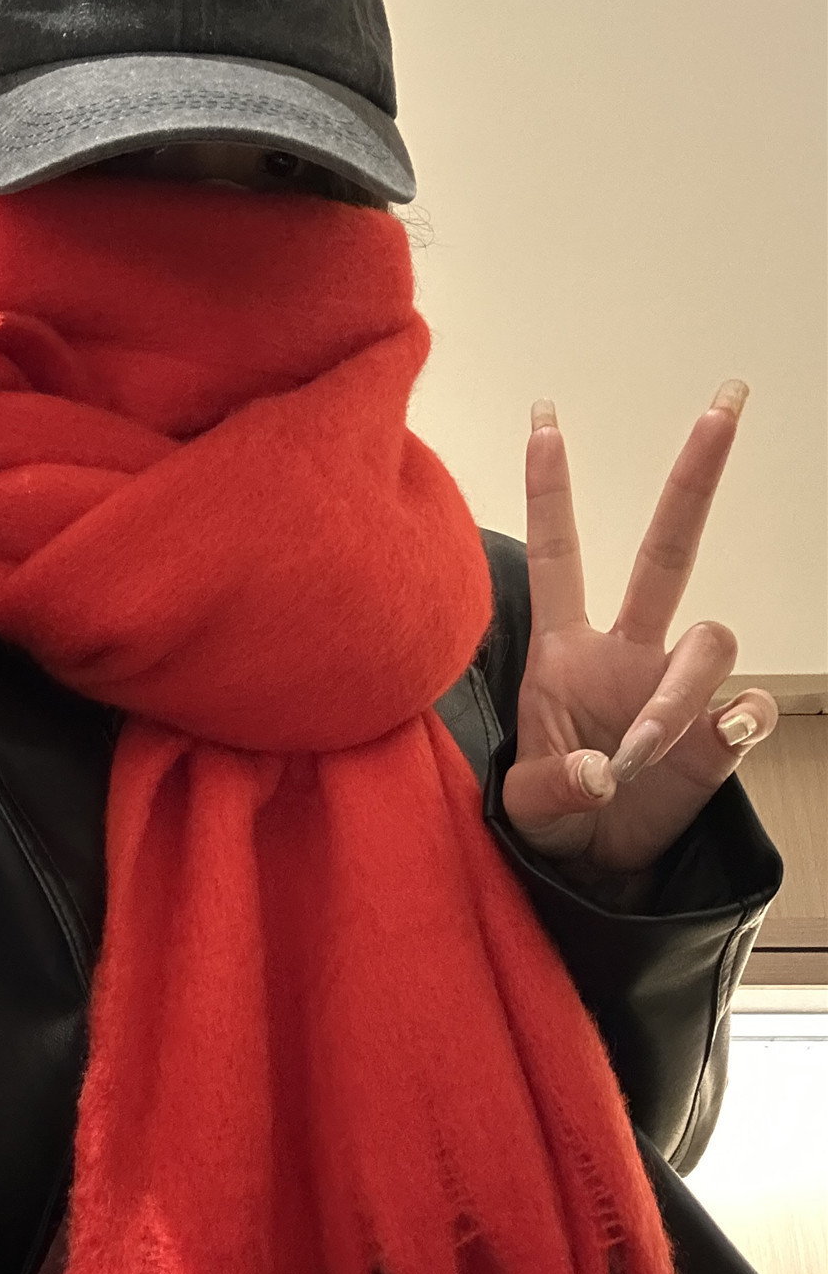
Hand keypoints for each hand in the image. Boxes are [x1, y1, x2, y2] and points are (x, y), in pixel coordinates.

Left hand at [501, 381, 777, 875]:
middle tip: (724, 404)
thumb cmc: (552, 821)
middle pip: (669, 549)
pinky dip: (735, 721)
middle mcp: (627, 653)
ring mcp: (678, 687)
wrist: (595, 869)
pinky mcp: (720, 733)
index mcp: (564, 653)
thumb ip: (554, 786)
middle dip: (695, 478)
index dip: (551, 491)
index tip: (544, 421)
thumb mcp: (525, 808)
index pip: (559, 557)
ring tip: (639, 754)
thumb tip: (603, 773)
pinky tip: (714, 742)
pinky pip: (749, 704)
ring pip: (709, 640)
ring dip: (677, 693)